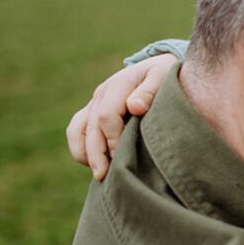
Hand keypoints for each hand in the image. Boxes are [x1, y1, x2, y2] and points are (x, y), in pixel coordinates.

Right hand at [66, 53, 176, 179]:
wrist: (158, 68)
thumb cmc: (166, 75)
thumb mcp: (163, 77)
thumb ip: (150, 91)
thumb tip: (135, 107)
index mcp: (119, 84)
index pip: (106, 116)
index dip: (113, 138)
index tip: (124, 156)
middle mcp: (102, 93)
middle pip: (90, 127)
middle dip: (97, 153)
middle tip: (105, 176)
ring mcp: (94, 102)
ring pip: (78, 130)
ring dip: (85, 153)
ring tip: (99, 174)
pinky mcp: (92, 111)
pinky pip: (77, 130)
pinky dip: (81, 148)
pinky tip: (93, 164)